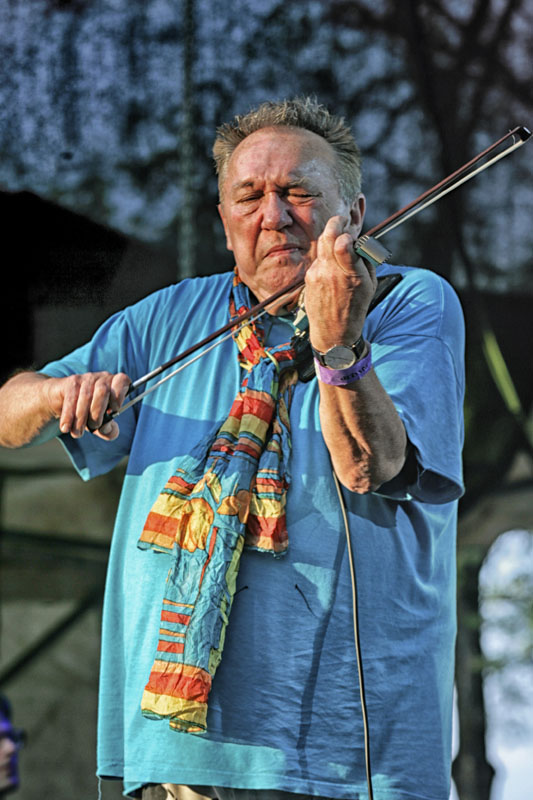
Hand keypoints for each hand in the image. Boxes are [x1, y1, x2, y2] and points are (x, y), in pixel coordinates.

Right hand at [42, 371, 130, 439]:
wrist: (62, 401)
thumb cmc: (88, 411)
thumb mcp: (101, 423)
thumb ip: (108, 430)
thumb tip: (107, 429)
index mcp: (115, 384)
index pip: (122, 380)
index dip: (119, 395)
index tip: (114, 409)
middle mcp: (102, 378)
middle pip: (103, 391)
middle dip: (97, 412)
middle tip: (94, 426)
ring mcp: (86, 379)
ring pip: (86, 397)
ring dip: (81, 419)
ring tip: (77, 433)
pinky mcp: (70, 383)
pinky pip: (71, 399)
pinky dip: (69, 416)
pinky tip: (66, 428)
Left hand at [304, 215, 376, 352]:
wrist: (333, 333)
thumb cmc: (355, 308)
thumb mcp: (370, 285)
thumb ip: (365, 261)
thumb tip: (360, 240)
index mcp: (352, 275)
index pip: (342, 244)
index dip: (345, 231)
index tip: (349, 230)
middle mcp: (332, 273)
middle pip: (328, 236)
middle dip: (335, 224)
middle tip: (341, 222)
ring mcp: (318, 275)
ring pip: (322, 244)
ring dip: (330, 237)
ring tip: (339, 241)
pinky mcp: (309, 278)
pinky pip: (318, 258)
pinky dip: (326, 256)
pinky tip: (332, 266)